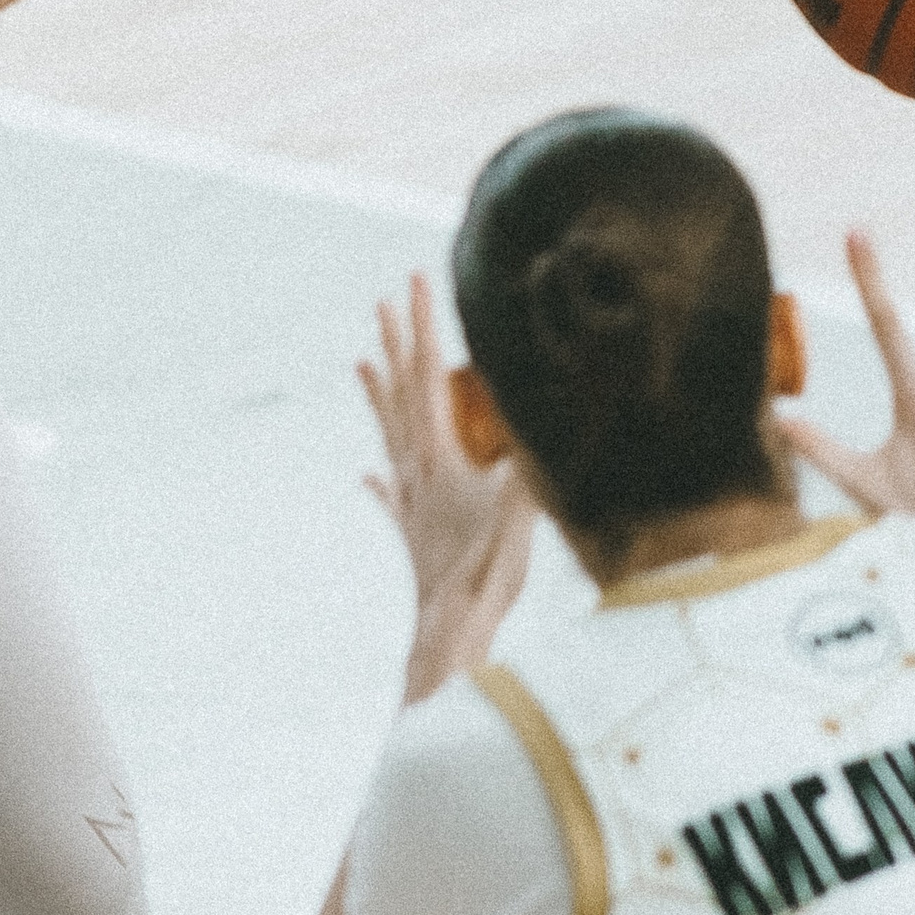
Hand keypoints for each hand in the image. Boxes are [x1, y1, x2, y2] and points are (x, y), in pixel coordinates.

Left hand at [359, 273, 535, 701]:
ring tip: (359, 364)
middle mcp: (415, 468)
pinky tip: (368, 476)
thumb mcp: (519, 503)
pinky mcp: (411, 531)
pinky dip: (381, 477)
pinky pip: (390, 492)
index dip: (423, 325)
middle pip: (401, 393)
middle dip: (395, 344)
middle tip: (381, 303)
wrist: (451, 632)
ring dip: (378, 396)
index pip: (428, 374)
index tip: (413, 282)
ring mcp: (409, 500)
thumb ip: (532, 456)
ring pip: (388, 434)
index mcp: (439, 453)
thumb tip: (555, 407)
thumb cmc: (486, 568)